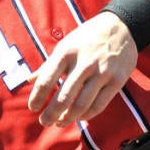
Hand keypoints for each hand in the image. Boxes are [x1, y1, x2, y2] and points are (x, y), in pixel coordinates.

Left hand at [27, 12, 137, 127]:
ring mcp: (101, 73)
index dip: (37, 97)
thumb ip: (48, 65)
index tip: (33, 108)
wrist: (121, 27)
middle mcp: (83, 64)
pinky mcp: (117, 80)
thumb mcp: (65, 45)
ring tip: (59, 123)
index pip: (46, 80)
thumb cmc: (87, 37)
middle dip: (51, 114)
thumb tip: (29, 79)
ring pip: (81, 105)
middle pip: (63, 97)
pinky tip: (79, 117)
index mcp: (66, 53)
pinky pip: (99, 104)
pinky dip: (87, 115)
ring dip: (68, 118)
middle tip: (44, 122)